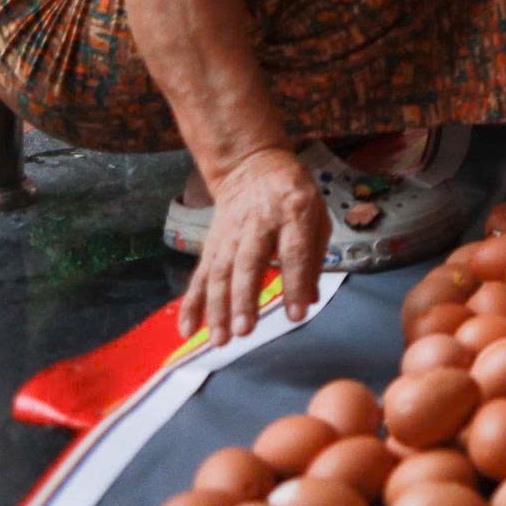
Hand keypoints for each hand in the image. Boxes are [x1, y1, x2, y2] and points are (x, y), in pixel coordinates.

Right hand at [177, 144, 328, 345]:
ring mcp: (230, 233)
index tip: (296, 315)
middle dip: (244, 298)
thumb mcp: (317, 215)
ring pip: (220, 272)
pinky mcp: (212, 243)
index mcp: (293, 212)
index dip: (295, 283)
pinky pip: (200, 275)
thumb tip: (311, 300)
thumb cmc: (293, 196)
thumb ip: (315, 257)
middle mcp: (258, 223)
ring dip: (217, 308)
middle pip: (248, 263)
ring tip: (219, 339)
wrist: (252, 166)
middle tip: (245, 331)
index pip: (294, 251)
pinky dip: (192, 303)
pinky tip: (188, 329)